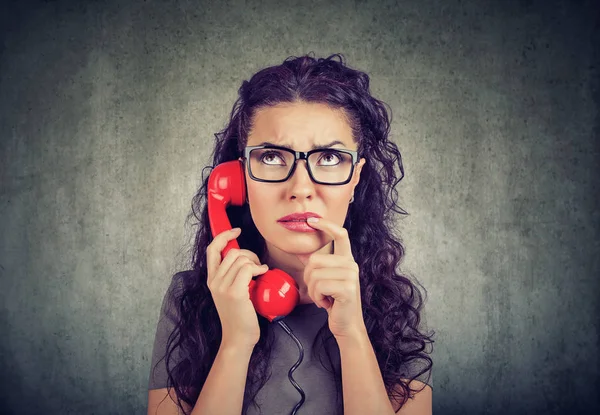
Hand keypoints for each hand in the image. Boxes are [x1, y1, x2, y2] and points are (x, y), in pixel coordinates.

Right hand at [206, 228, 268, 349]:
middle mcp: (214, 281)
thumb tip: (246, 258)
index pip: (212, 249)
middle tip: (257, 264)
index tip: (236, 231)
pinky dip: (258, 268)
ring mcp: (222, 286)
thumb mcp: (231, 292)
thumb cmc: (239, 316)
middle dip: (249, 253)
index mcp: (211, 279)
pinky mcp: (234, 292)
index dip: (224, 236)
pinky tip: (263, 273)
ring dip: (255, 262)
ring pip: (241, 259)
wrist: (238, 338)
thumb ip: (233, 275)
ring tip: (260, 272)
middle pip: (232, 252)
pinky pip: (247, 268)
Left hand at [298, 217, 366, 339]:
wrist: (346, 325)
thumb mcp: (325, 280)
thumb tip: (300, 252)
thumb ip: (316, 266)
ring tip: (324, 298)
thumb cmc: (334, 302)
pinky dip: (317, 297)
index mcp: (346, 260)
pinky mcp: (348, 287)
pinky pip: (319, 285)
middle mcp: (351, 264)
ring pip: (314, 274)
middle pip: (315, 260)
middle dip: (309, 278)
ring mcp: (351, 275)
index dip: (326, 225)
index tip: (311, 220)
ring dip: (313, 290)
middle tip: (320, 291)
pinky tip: (327, 303)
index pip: (340, 235)